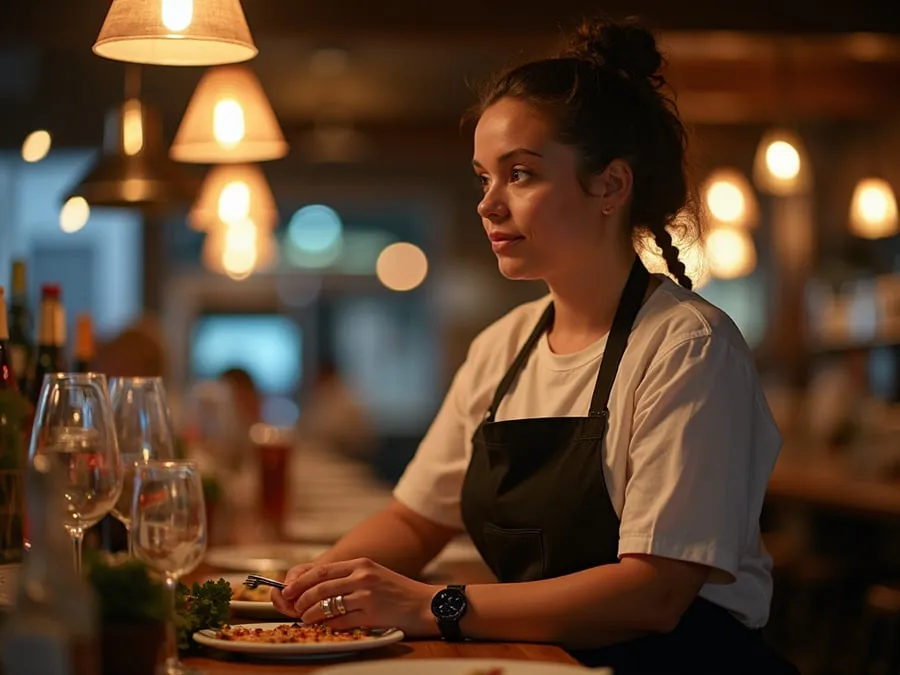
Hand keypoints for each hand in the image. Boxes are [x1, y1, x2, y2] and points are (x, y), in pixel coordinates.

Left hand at [279, 557, 440, 637]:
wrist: (427, 604)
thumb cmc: (400, 592)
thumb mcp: (375, 574)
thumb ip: (351, 577)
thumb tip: (319, 587)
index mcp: (362, 564)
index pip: (322, 570)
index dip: (301, 581)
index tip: (288, 590)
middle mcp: (363, 576)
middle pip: (320, 587)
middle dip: (301, 599)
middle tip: (294, 607)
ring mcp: (366, 595)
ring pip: (326, 605)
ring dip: (311, 614)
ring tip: (306, 618)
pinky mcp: (371, 614)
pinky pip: (340, 621)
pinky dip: (328, 625)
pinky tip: (325, 627)